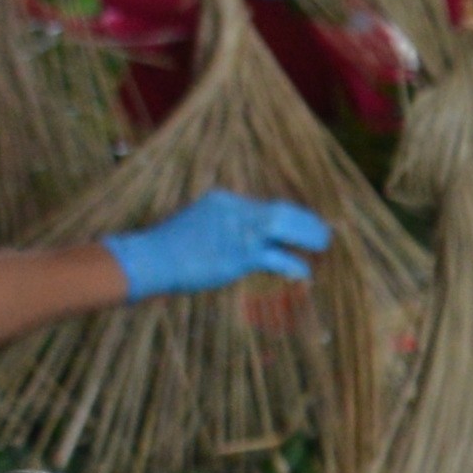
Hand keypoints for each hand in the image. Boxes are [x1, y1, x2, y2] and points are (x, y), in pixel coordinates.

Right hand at [109, 193, 330, 301]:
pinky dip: (293, 265)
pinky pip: (275, 257)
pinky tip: (304, 273)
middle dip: (305, 220)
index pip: (265, 205)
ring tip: (323, 243)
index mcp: (224, 199)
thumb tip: (243, 247)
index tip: (303, 222)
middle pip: (281, 209)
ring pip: (285, 226)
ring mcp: (237, 230)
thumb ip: (221, 229)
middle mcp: (234, 208)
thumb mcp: (196, 228)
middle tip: (323, 230)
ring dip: (307, 235)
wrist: (149, 258)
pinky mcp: (238, 254)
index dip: (288, 215)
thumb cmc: (169, 249)